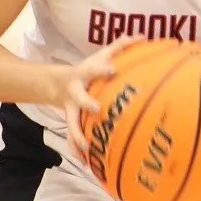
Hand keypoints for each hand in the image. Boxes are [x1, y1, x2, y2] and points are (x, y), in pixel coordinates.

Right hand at [60, 36, 140, 158]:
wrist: (57, 84)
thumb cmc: (88, 70)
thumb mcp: (100, 56)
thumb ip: (120, 46)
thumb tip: (142, 36)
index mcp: (85, 75)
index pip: (94, 69)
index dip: (102, 69)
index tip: (113, 71)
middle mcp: (76, 92)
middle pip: (79, 98)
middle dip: (86, 103)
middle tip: (96, 109)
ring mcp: (71, 110)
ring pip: (72, 124)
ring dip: (77, 137)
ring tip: (85, 150)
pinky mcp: (72, 122)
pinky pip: (73, 139)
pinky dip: (78, 151)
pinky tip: (87, 164)